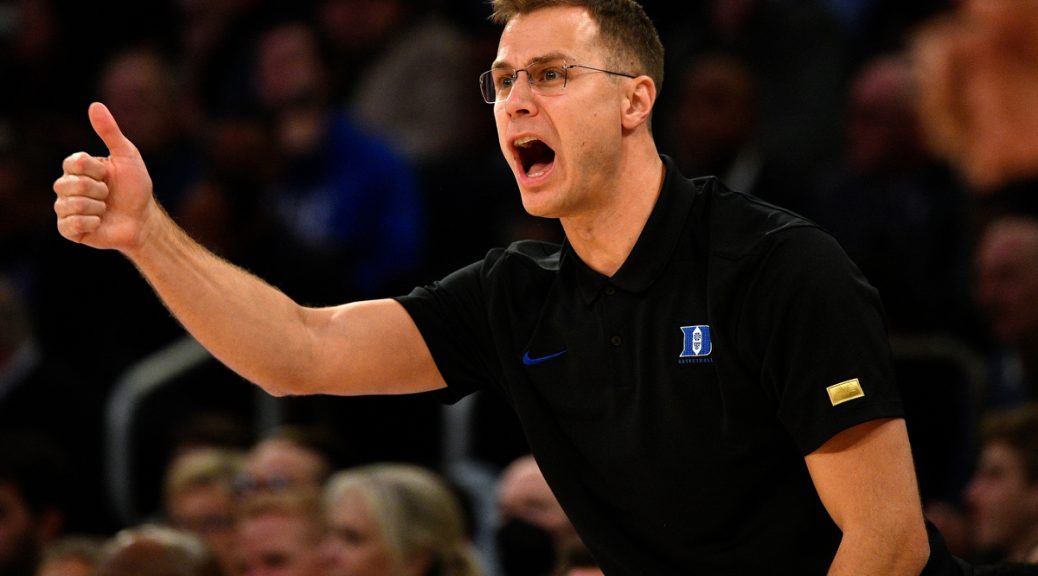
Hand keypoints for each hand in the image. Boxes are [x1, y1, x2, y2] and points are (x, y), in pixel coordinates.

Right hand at [53, 102, 155, 252]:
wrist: (143, 219)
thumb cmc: (135, 187)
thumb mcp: (127, 156)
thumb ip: (110, 132)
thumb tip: (94, 104)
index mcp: (76, 167)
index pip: (74, 162)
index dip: (96, 170)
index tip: (108, 175)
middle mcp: (66, 186)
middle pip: (70, 184)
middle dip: (99, 190)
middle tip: (108, 194)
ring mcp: (65, 208)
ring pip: (71, 204)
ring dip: (97, 207)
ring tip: (105, 209)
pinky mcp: (69, 230)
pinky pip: (70, 224)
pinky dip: (91, 222)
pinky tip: (99, 222)